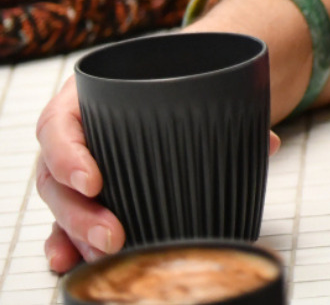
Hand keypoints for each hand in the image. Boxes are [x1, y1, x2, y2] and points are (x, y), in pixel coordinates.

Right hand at [35, 70, 281, 273]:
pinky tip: (70, 263)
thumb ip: (228, 107)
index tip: (94, 181)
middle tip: (113, 236)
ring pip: (60, 204)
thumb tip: (268, 143)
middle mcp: (74, 133)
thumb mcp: (193, 80)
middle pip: (55, 176)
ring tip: (105, 254)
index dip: (68, 154)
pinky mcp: (86, 192)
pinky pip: (66, 221)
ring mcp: (75, 165)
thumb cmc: (179, 77)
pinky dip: (68, 244)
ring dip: (76, 234)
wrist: (182, 73)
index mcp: (88, 96)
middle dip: (79, 213)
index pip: (58, 124)